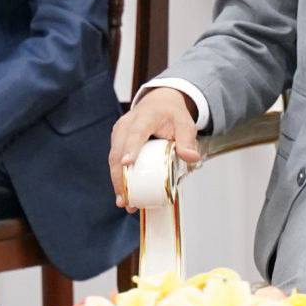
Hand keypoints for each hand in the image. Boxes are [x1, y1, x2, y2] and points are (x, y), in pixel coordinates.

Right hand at [108, 87, 201, 211]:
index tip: (126, 164)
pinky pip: (114, 160)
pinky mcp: (116, 140)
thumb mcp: (185, 123)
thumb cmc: (172, 115)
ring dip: (117, 181)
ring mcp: (119, 132)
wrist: (159, 103)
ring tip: (124, 202)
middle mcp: (128, 123)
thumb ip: (187, 140)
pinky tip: (123, 194)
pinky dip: (118, 177)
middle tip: (126, 198)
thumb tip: (192, 158)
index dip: (131, 148)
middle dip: (120, 176)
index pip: (137, 132)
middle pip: (119, 150)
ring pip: (113, 158)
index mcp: (146, 116)